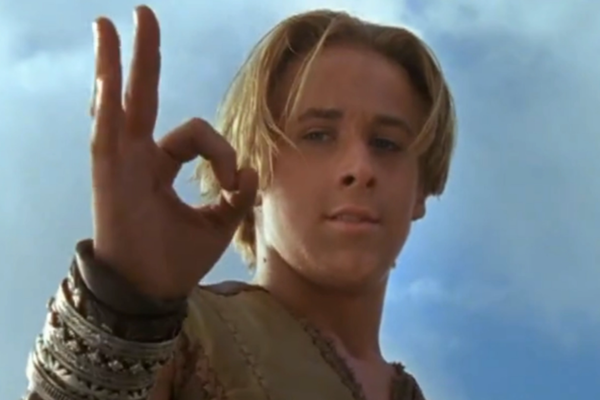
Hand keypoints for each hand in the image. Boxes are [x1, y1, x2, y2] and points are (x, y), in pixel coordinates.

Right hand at [90, 5, 257, 299]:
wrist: (151, 291)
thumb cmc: (177, 259)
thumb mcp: (219, 224)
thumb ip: (238, 196)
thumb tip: (252, 169)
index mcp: (162, 166)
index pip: (197, 136)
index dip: (222, 152)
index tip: (233, 182)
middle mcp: (138, 157)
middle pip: (142, 96)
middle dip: (144, 56)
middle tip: (144, 13)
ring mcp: (119, 162)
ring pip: (117, 102)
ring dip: (116, 62)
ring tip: (112, 23)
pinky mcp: (109, 174)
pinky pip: (106, 130)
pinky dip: (107, 100)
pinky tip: (109, 68)